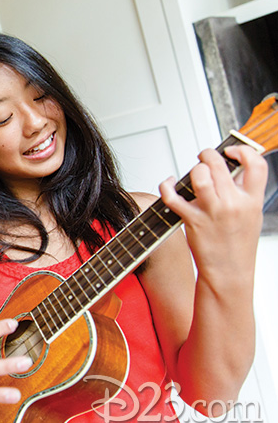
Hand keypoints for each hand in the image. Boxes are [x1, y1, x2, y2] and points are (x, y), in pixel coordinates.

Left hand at [159, 146, 266, 285]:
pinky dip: (166, 186)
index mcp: (252, 200)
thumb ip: (243, 192)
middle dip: (208, 155)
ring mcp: (212, 212)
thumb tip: (231, 169)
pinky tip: (168, 183)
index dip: (243, 151)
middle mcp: (233, 204)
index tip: (231, 151)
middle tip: (204, 157)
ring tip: (193, 172)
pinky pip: (173, 197)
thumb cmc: (238, 244)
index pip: (256, 165)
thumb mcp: (251, 214)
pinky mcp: (192, 220)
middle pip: (219, 165)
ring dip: (193, 169)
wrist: (229, 271)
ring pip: (199, 176)